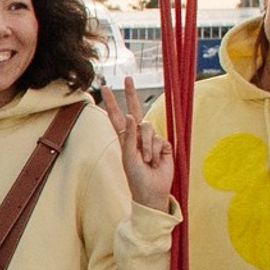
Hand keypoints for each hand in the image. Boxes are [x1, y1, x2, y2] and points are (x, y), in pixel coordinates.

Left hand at [116, 77, 174, 209]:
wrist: (152, 190)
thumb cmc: (136, 178)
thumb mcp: (129, 158)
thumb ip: (129, 137)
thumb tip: (130, 116)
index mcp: (124, 139)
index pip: (117, 117)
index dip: (111, 103)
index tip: (105, 88)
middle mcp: (137, 136)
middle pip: (135, 110)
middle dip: (131, 94)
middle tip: (128, 78)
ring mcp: (151, 139)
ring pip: (148, 128)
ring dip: (147, 146)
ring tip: (147, 161)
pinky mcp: (164, 144)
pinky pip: (160, 139)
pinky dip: (156, 151)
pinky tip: (156, 161)